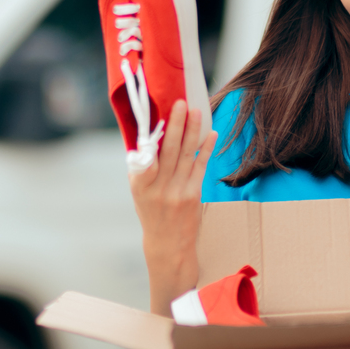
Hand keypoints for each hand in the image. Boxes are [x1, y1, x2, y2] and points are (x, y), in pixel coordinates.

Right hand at [129, 99, 217, 314]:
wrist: (168, 245)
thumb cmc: (150, 212)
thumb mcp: (138, 192)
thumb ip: (141, 167)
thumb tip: (146, 135)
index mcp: (140, 185)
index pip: (145, 157)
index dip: (150, 137)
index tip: (155, 116)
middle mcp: (158, 188)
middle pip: (168, 151)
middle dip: (175, 125)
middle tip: (180, 103)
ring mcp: (178, 192)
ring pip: (186, 155)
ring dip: (192, 131)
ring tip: (196, 110)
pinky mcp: (194, 195)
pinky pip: (201, 167)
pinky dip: (206, 149)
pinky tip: (211, 133)